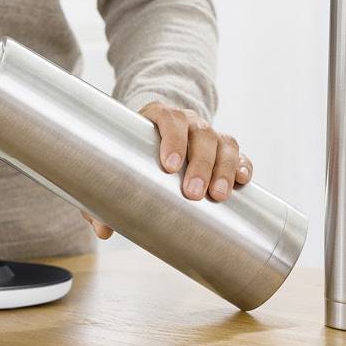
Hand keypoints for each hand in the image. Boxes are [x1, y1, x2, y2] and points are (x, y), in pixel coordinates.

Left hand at [81, 101, 252, 239]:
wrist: (155, 139)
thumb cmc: (132, 154)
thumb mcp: (118, 168)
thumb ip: (105, 196)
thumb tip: (102, 230)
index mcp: (159, 116)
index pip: (169, 119)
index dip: (172, 139)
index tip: (170, 166)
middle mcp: (188, 121)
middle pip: (201, 134)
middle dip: (200, 163)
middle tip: (193, 192)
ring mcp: (208, 134)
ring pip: (224, 143)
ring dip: (223, 168)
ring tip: (218, 196)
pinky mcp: (224, 150)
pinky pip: (239, 153)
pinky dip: (242, 166)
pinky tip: (242, 182)